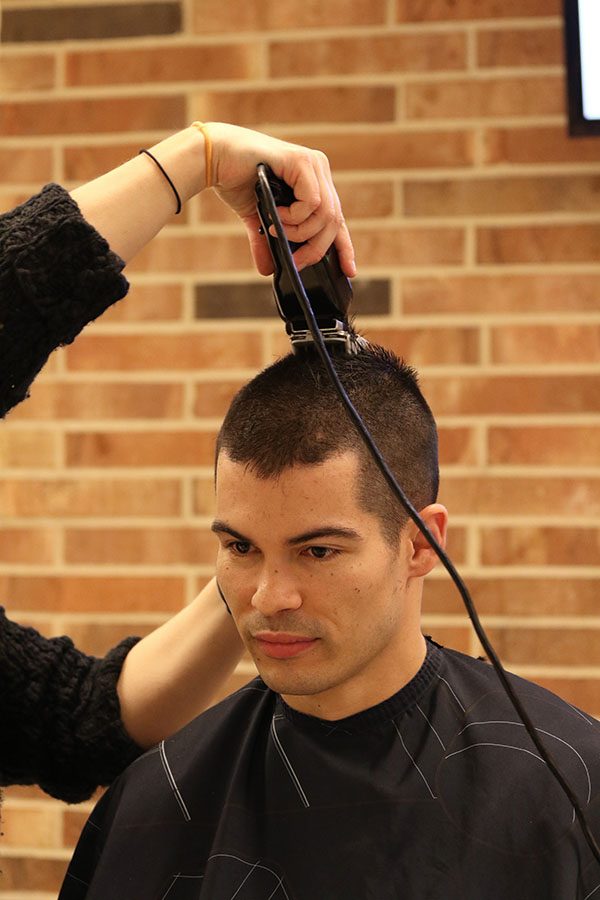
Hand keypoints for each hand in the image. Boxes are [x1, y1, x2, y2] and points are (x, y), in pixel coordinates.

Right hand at [206, 123, 355, 277]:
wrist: (213, 158)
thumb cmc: (235, 180)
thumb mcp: (256, 219)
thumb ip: (266, 242)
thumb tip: (267, 270)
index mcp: (314, 182)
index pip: (337, 219)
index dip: (344, 247)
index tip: (349, 271)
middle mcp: (318, 170)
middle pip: (334, 221)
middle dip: (316, 248)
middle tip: (296, 261)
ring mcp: (312, 164)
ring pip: (326, 214)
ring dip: (300, 232)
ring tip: (277, 230)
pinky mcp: (301, 161)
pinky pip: (312, 202)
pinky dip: (296, 217)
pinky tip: (277, 215)